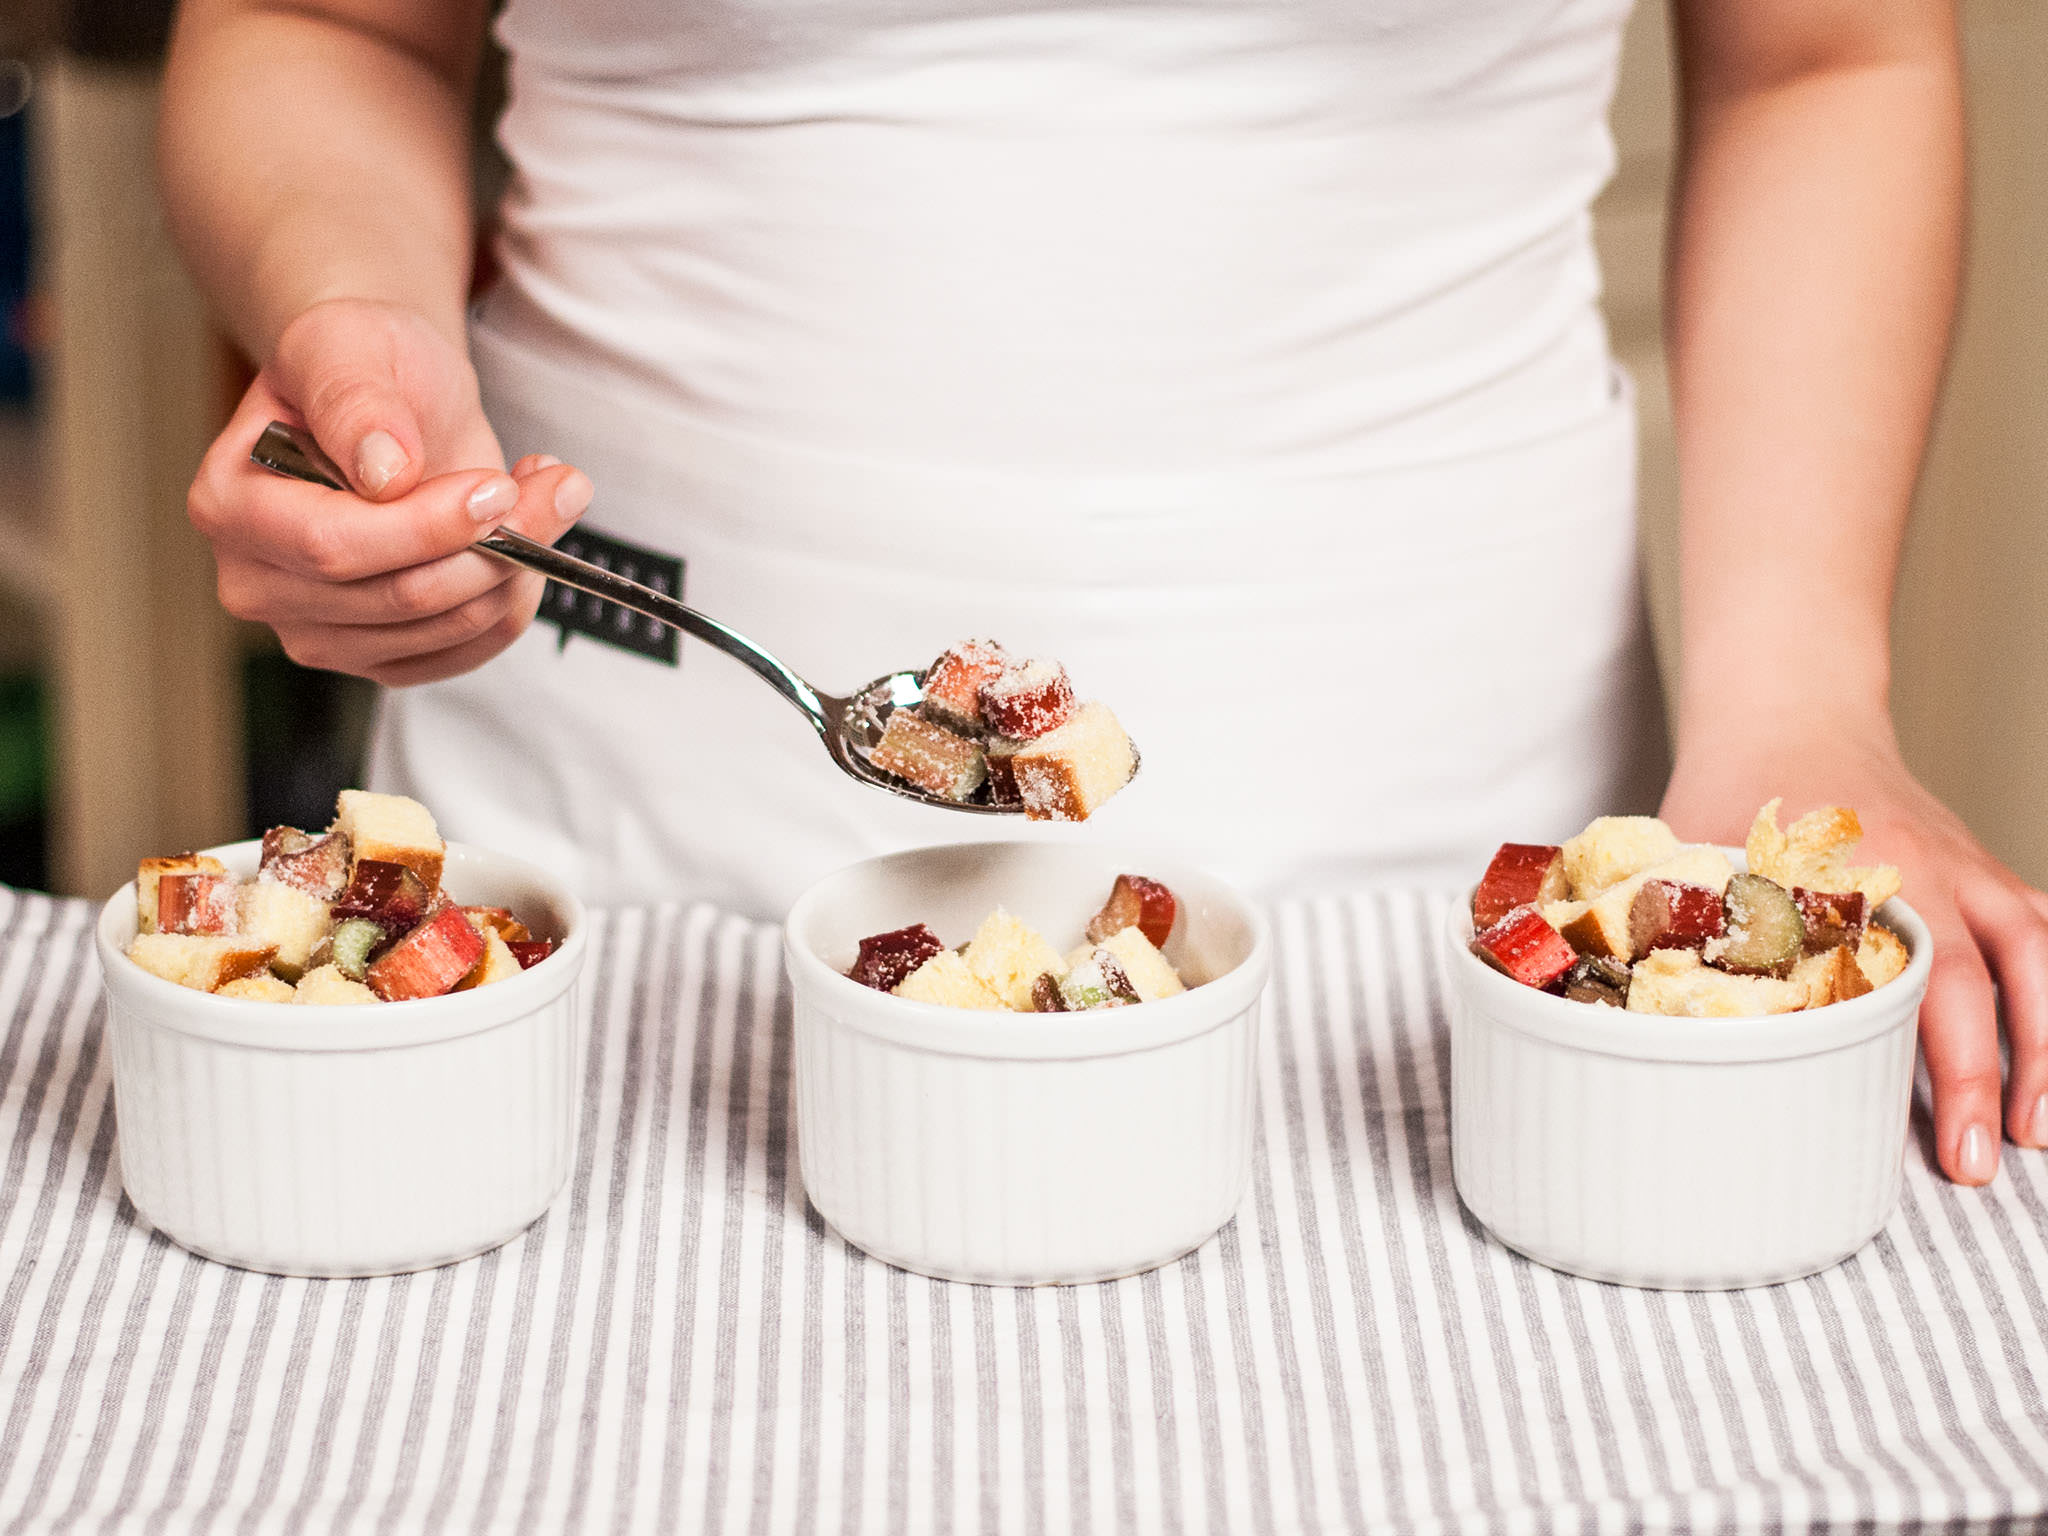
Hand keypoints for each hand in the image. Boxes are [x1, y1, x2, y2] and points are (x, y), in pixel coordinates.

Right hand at [189, 298, 591, 685]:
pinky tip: (525, 539)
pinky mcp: (379, 657)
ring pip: (445, 627)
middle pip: (399, 597)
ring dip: (519, 565)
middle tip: (557, 486)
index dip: (428, 526)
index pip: (333, 547)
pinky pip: (466, 652)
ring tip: (545, 494)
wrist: (389, 402)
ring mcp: (317, 631)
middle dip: (495, 544)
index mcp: (229, 505)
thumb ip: (354, 400)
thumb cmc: (359, 366)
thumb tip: (382, 469)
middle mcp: (259, 583)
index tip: (495, 488)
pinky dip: (514, 598)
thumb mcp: (348, 345)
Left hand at [1661, 713, 2047, 1184]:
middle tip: (1990, 1161)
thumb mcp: (1697, 859)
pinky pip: (2039, 929)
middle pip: (1991, 980)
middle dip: (2000, 1076)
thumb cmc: (1737, 789)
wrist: (1789, 709)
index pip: (1919, 987)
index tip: (1952, 1148)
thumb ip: (1683, 937)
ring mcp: (1968, 868)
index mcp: (1861, 877)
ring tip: (2040, 1127)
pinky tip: (2047, 1049)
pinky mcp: (1983, 870)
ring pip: (2040, 952)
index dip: (1943, 1073)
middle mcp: (1932, 871)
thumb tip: (1647, 1031)